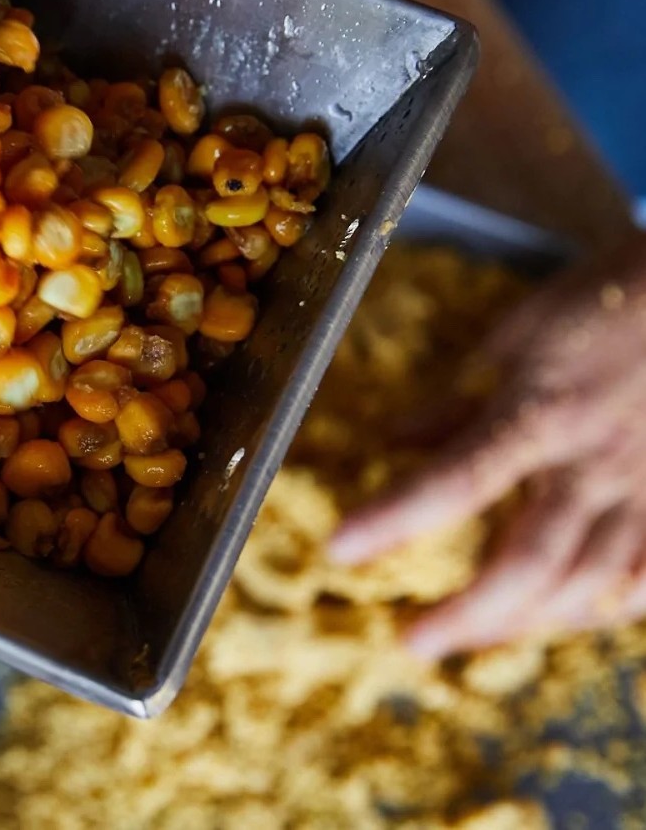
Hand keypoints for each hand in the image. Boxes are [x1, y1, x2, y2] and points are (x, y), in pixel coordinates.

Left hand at [329, 232, 645, 658]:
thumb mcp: (517, 337)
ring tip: (475, 638)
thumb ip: (458, 401)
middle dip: (467, 614)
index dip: (395, 520)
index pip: (456, 481)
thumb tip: (393, 440)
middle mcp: (595, 465)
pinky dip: (604, 610)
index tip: (340, 550)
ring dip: (527, 624)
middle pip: (529, 563)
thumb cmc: (604, 303)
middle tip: (413, 641)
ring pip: (590, 586)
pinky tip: (568, 620)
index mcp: (541, 414)